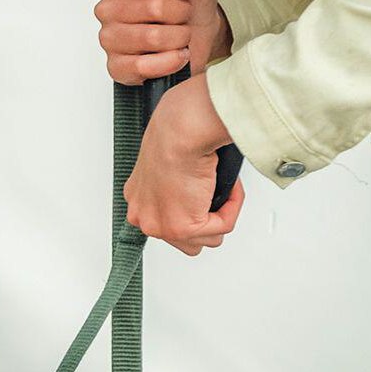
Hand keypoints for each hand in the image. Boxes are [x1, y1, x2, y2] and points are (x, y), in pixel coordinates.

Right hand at [95, 0, 227, 84]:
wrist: (202, 31)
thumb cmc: (190, 0)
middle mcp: (106, 8)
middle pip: (152, 8)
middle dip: (180, 12)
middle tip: (182, 13)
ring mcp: (109, 39)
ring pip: (153, 37)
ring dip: (179, 36)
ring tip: (180, 34)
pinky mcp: (117, 67)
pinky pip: (144, 67)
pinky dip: (170, 61)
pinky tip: (175, 55)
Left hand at [124, 74, 242, 253]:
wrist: (180, 131)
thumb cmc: (175, 133)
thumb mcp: (170, 161)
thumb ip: (177, 184)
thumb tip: (199, 191)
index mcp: (138, 200)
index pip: (166, 224)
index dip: (192, 212)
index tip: (204, 200)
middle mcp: (144, 217)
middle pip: (186, 240)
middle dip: (207, 221)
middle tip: (216, 194)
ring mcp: (162, 226)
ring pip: (206, 238)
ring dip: (221, 214)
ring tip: (221, 186)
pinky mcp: (183, 228)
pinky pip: (222, 227)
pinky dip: (232, 206)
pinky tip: (227, 186)